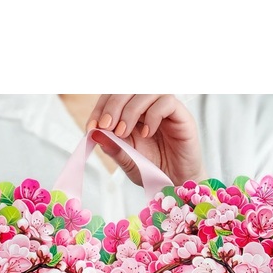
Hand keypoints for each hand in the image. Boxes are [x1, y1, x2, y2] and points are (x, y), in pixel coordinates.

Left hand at [85, 94, 207, 187]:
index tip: (92, 126)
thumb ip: (113, 147)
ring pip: (146, 91)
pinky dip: (153, 115)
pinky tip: (146, 134)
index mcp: (132, 113)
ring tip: (124, 132)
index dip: (100, 107)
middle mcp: (148, 107)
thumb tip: (94, 133)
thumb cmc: (154, 171)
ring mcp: (165, 109)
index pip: (113, 96)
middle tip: (107, 125)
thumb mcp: (128, 161)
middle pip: (128, 88)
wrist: (177, 184)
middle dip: (113, 105)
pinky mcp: (181, 115)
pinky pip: (166, 102)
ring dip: (130, 110)